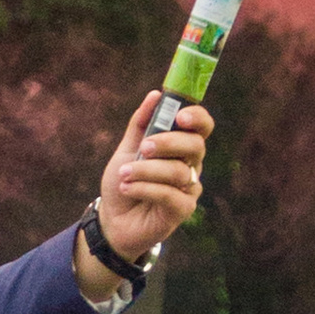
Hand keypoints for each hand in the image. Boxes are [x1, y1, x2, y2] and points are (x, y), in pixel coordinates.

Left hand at [81, 90, 210, 286]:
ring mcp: (189, 188)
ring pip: (178, 171)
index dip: (197, 118)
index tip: (180, 116)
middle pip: (195, 145)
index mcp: (181, 146)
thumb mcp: (127, 149)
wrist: (112, 219)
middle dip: (168, 142)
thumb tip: (155, 95)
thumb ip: (140, 124)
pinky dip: (145, 188)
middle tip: (144, 148)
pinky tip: (127, 188)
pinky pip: (170, 195)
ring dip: (146, 170)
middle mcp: (191, 165)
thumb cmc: (124, 181)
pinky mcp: (183, 210)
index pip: (202, 126)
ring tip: (123, 174)